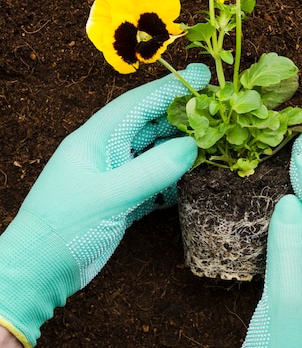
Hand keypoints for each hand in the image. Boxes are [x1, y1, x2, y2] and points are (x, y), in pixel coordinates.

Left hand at [0, 63, 209, 347]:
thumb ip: (151, 171)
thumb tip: (193, 147)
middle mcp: (107, 152)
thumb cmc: (63, 229)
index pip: (138, 104)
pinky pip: (156, 180)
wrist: (39, 272)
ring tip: (214, 140)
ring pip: (155, 152)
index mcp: (95, 140)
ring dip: (182, 147)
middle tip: (217, 109)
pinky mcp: (123, 199)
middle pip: (150, 125)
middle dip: (182, 115)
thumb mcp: (109, 197)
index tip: (202, 75)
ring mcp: (115, 176)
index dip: (171, 89)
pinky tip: (196, 178)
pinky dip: (176, 178)